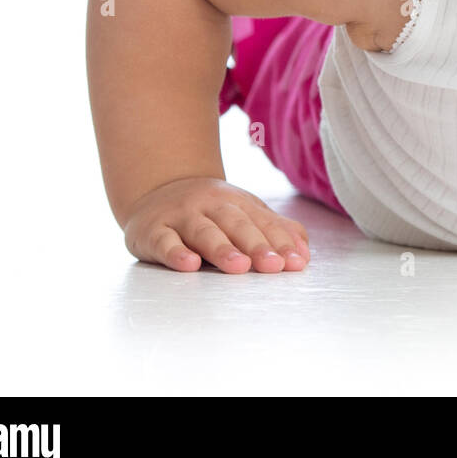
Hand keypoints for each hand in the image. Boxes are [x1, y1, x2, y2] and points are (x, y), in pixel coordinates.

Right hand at [122, 176, 311, 272]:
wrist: (157, 191)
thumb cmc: (210, 212)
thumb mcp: (243, 214)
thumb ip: (275, 231)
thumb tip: (304, 253)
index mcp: (237, 202)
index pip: (262, 222)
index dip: (280, 242)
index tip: (295, 263)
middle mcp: (210, 205)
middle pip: (236, 224)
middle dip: (256, 245)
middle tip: (273, 266)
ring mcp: (181, 216)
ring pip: (204, 232)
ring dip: (222, 249)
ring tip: (239, 267)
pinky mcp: (153, 231)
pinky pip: (164, 242)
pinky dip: (176, 253)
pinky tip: (189, 265)